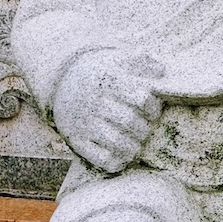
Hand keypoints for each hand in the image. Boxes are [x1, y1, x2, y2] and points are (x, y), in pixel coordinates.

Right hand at [52, 51, 163, 172]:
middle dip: (143, 129)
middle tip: (144, 129)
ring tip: (136, 143)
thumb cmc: (100, 73)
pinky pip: (103, 159)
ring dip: (133, 147)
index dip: (152, 108)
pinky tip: (122, 154)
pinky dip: (118, 160)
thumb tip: (160, 69)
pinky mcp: (76, 141)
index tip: (151, 111)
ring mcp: (84, 123)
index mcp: (108, 80)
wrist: (61, 81)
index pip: (141, 99)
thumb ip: (141, 62)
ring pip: (118, 143)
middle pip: (130, 122)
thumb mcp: (117, 60)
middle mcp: (94, 102)